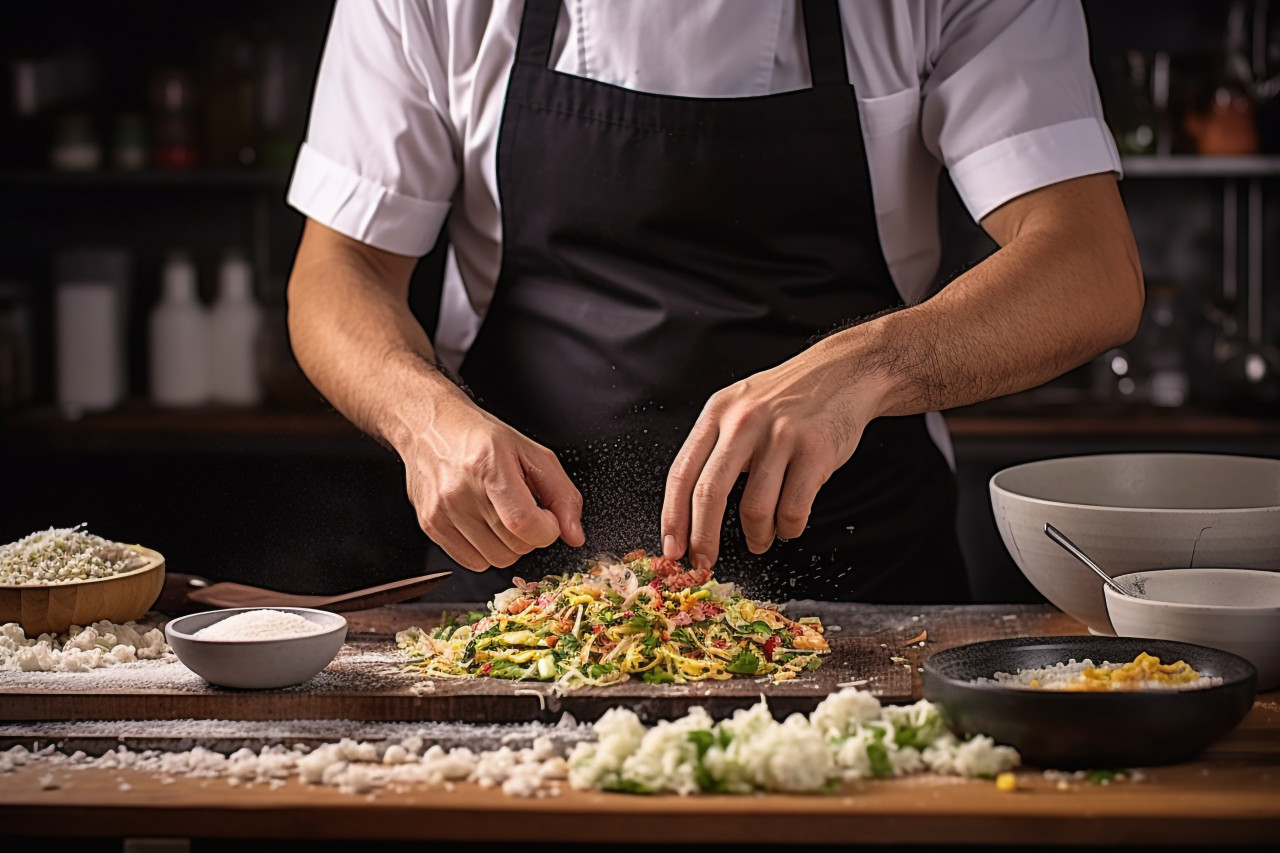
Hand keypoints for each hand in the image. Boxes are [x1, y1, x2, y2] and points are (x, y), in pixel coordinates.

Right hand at [400, 392, 584, 570]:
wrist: (430, 428)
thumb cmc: (481, 438)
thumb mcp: (532, 454)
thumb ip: (562, 494)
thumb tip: (574, 535)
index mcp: (488, 465)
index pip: (524, 523)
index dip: (547, 529)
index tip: (547, 517)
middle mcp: (460, 491)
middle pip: (514, 546)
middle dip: (530, 534)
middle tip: (522, 508)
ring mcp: (441, 511)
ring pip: (495, 560)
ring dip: (508, 544)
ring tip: (500, 513)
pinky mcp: (430, 526)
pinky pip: (473, 562)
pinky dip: (486, 550)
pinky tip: (482, 523)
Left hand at [661, 339, 875, 570]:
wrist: (844, 372)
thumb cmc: (788, 398)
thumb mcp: (740, 406)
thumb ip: (716, 447)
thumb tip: (691, 511)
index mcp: (717, 414)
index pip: (682, 473)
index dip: (673, 517)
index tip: (672, 548)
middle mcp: (744, 422)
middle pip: (710, 494)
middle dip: (702, 539)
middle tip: (704, 564)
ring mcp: (781, 436)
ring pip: (754, 509)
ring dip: (756, 537)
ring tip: (761, 540)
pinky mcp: (816, 451)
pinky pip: (793, 510)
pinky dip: (788, 529)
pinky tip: (788, 526)